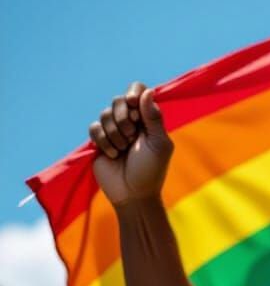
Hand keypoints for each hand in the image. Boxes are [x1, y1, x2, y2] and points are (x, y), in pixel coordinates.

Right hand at [88, 82, 172, 206]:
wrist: (133, 194)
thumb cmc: (151, 170)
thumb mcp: (158, 144)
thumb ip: (154, 118)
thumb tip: (148, 92)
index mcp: (148, 119)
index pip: (139, 91)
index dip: (133, 94)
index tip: (133, 104)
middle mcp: (131, 121)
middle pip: (118, 100)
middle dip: (124, 118)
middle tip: (132, 137)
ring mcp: (114, 130)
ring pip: (105, 113)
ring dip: (115, 133)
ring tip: (124, 150)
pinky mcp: (99, 140)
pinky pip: (94, 127)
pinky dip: (103, 141)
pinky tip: (113, 155)